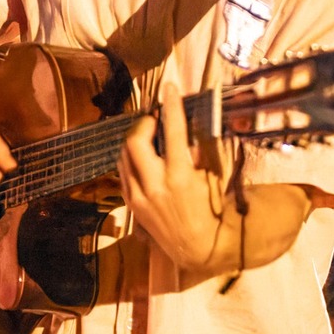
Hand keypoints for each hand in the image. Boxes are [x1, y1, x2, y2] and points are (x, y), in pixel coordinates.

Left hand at [118, 82, 223, 276]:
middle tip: (153, 119)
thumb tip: (184, 127)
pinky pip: (123, 172)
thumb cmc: (210, 209)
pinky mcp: (131, 205)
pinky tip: (141, 157)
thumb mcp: (209, 178)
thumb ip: (195, 152)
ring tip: (148, 136)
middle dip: (142, 123)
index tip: (169, 87)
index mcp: (180, 177)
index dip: (171, 105)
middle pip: (135, 141)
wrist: (197, 246)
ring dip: (134, 139)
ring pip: (123, 156)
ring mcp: (140, 197)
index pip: (173, 132)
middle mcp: (156, 186)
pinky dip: (130, 159)